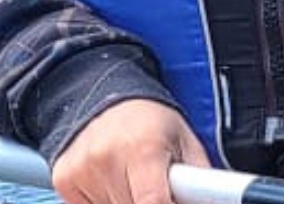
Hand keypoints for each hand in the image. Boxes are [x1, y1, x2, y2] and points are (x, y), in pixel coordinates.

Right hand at [51, 99, 210, 203]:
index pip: (154, 203)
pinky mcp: (65, 177)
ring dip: (125, 202)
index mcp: (143, 148)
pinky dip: (102, 199)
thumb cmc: (150, 119)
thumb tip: (218, 198)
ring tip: (131, 177)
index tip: (171, 201)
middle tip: (153, 184)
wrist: (105, 92)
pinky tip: (109, 178)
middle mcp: (108, 156)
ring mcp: (83, 168)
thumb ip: (200, 178)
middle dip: (150, 202)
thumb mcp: (185, 141)